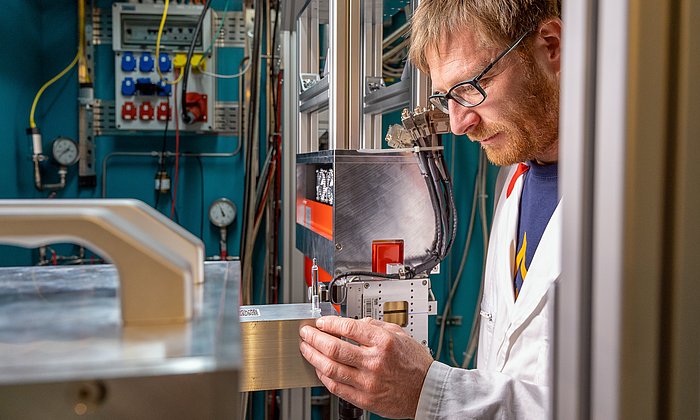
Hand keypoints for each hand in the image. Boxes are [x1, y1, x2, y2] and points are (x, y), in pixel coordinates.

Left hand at [299, 316, 433, 418]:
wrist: (427, 391)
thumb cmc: (416, 364)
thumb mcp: (400, 334)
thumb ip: (375, 325)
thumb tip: (353, 322)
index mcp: (384, 342)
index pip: (347, 328)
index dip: (329, 323)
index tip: (321, 322)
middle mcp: (374, 362)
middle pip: (333, 348)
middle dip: (314, 338)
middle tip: (306, 333)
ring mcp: (368, 382)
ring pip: (330, 368)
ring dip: (313, 356)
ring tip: (307, 349)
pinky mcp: (364, 399)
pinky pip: (336, 387)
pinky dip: (324, 376)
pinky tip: (319, 368)